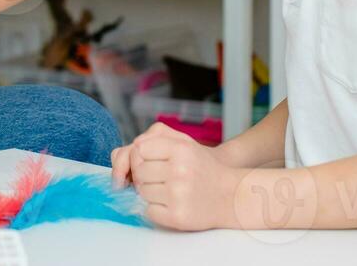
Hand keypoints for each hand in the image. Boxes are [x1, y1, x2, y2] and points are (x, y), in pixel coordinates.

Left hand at [112, 122, 241, 231]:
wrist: (231, 195)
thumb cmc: (203, 168)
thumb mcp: (185, 144)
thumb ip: (155, 139)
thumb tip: (125, 152)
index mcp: (181, 149)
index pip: (139, 149)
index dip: (140, 158)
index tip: (149, 163)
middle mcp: (179, 170)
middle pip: (139, 172)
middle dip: (145, 177)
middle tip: (161, 179)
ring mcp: (178, 194)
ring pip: (142, 193)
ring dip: (149, 194)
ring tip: (168, 191)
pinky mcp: (177, 216)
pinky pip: (148, 211)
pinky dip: (155, 209)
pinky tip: (171, 204)